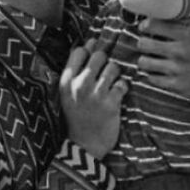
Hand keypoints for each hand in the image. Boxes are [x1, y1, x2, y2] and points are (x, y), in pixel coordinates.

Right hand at [60, 41, 126, 158]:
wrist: (84, 146)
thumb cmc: (77, 118)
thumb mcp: (67, 94)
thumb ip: (75, 72)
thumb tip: (90, 44)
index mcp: (66, 81)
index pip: (79, 51)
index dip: (89, 50)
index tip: (94, 56)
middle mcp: (80, 85)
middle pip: (98, 55)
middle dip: (104, 61)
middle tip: (105, 72)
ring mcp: (96, 95)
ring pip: (113, 67)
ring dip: (115, 74)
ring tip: (111, 84)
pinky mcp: (111, 104)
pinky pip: (122, 84)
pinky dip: (123, 87)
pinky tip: (118, 94)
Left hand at [136, 19, 189, 118]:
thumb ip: (182, 20)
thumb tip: (161, 10)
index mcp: (186, 35)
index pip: (154, 24)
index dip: (145, 25)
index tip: (144, 28)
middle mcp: (180, 51)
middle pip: (143, 43)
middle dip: (142, 43)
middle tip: (146, 45)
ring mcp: (177, 69)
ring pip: (144, 62)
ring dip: (145, 60)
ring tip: (150, 59)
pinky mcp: (175, 85)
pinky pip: (151, 78)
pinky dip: (152, 75)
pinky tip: (158, 72)